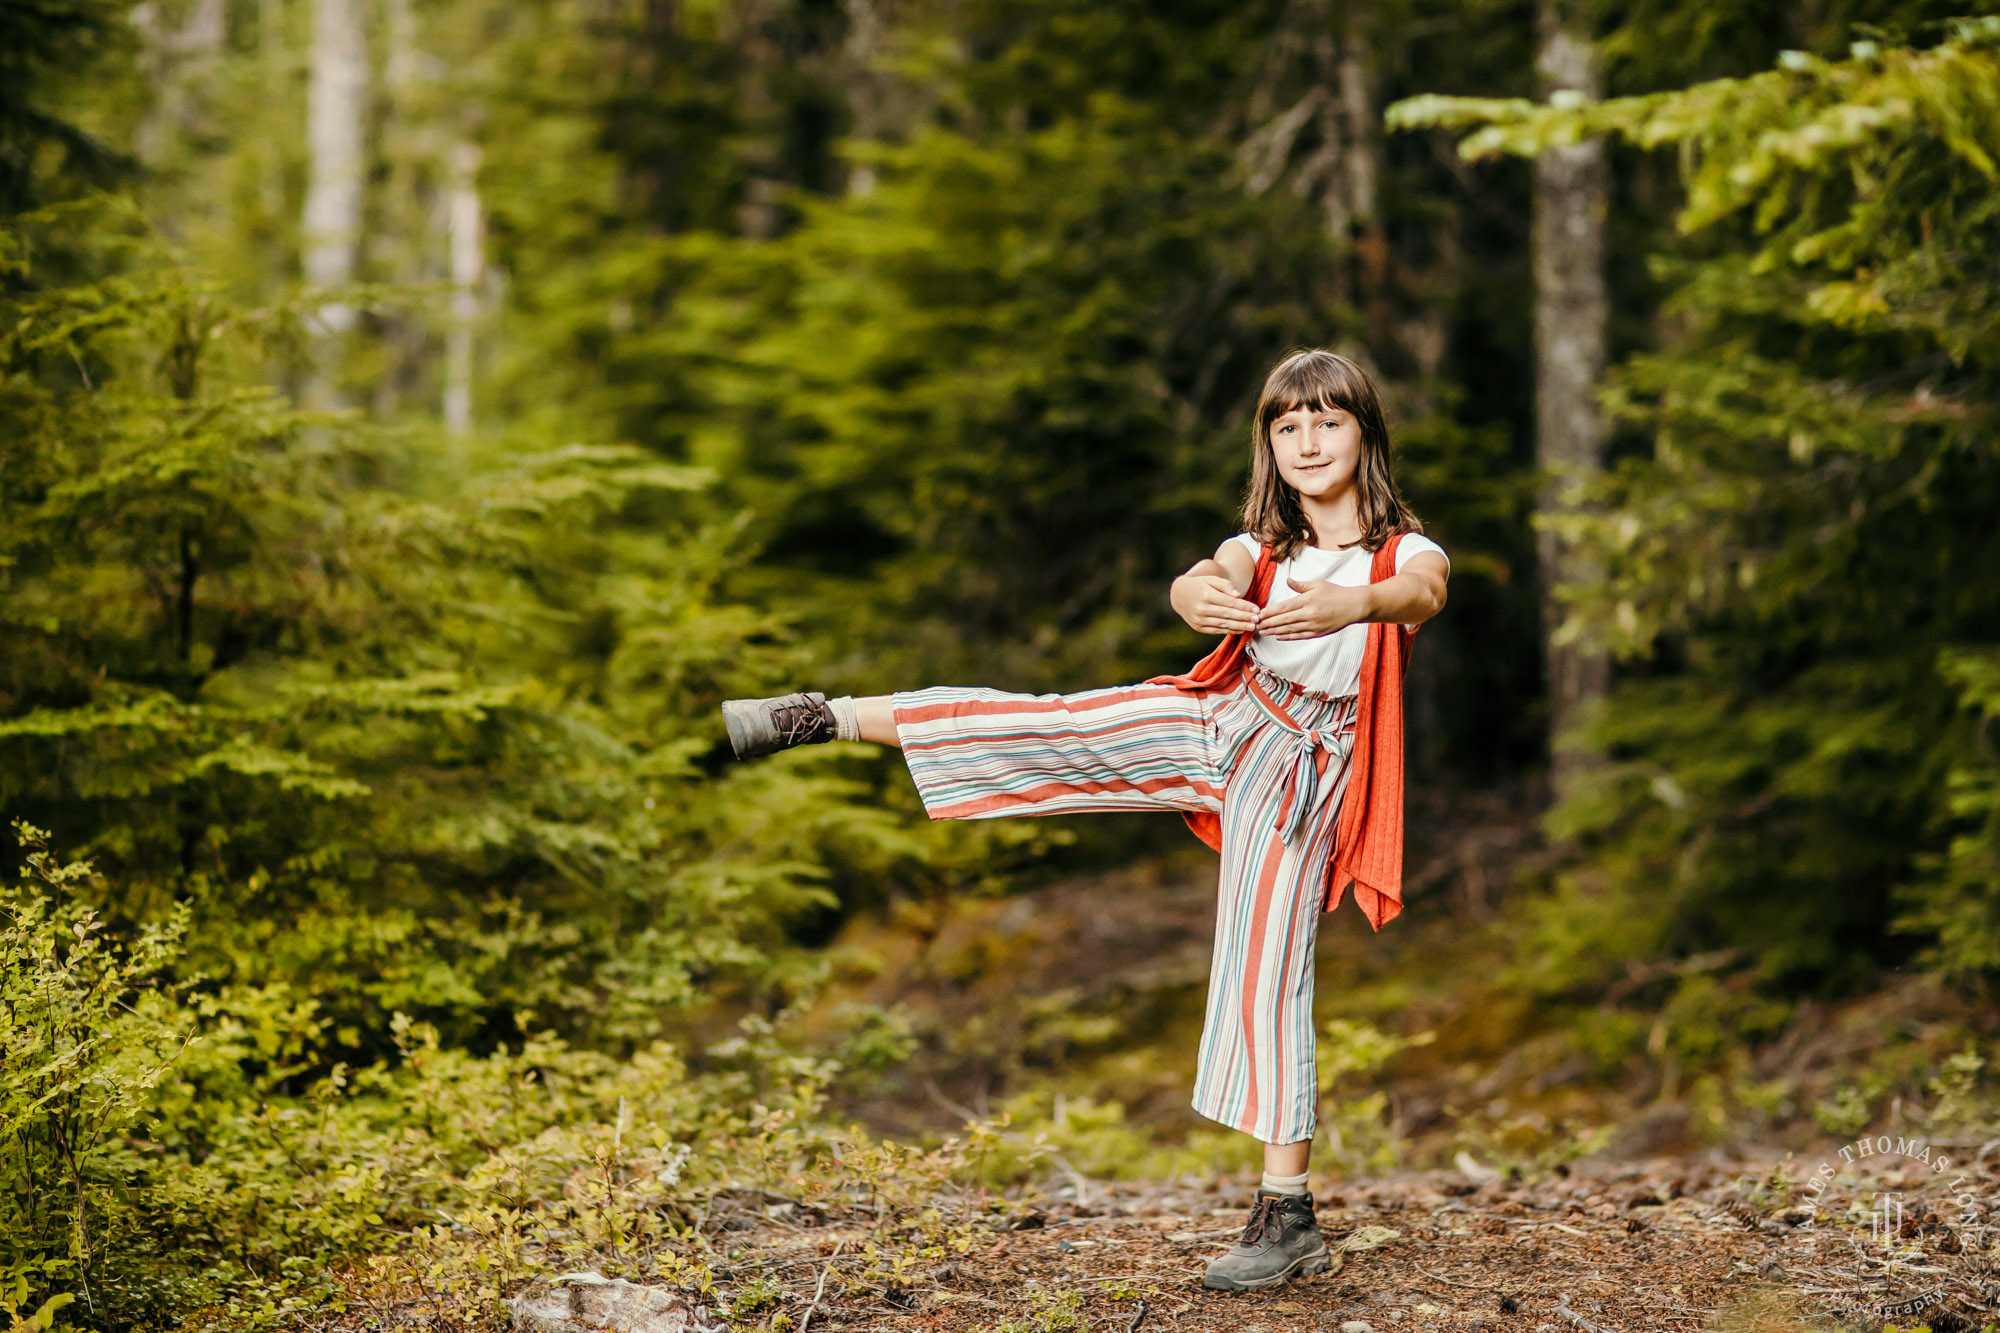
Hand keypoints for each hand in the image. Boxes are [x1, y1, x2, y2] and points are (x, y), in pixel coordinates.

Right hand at [1172, 573, 1259, 635]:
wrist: (1178, 595)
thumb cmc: (1199, 585)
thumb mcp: (1211, 579)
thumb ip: (1225, 585)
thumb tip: (1238, 595)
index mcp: (1206, 595)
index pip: (1230, 602)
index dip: (1244, 606)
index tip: (1256, 609)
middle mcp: (1202, 609)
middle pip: (1228, 614)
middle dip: (1244, 617)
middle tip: (1257, 620)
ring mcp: (1199, 619)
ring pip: (1223, 624)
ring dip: (1239, 626)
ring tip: (1252, 626)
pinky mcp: (1198, 627)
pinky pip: (1217, 630)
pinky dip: (1229, 631)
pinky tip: (1240, 629)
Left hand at [1255, 575, 1371, 639]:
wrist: (1354, 606)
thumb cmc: (1335, 593)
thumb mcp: (1318, 585)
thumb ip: (1301, 586)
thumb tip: (1288, 580)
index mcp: (1307, 600)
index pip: (1284, 607)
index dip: (1270, 612)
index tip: (1259, 614)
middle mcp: (1309, 614)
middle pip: (1284, 620)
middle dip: (1268, 623)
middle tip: (1255, 625)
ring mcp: (1314, 625)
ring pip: (1290, 630)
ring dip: (1274, 631)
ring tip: (1263, 632)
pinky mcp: (1318, 633)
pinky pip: (1300, 636)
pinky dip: (1288, 637)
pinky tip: (1278, 636)